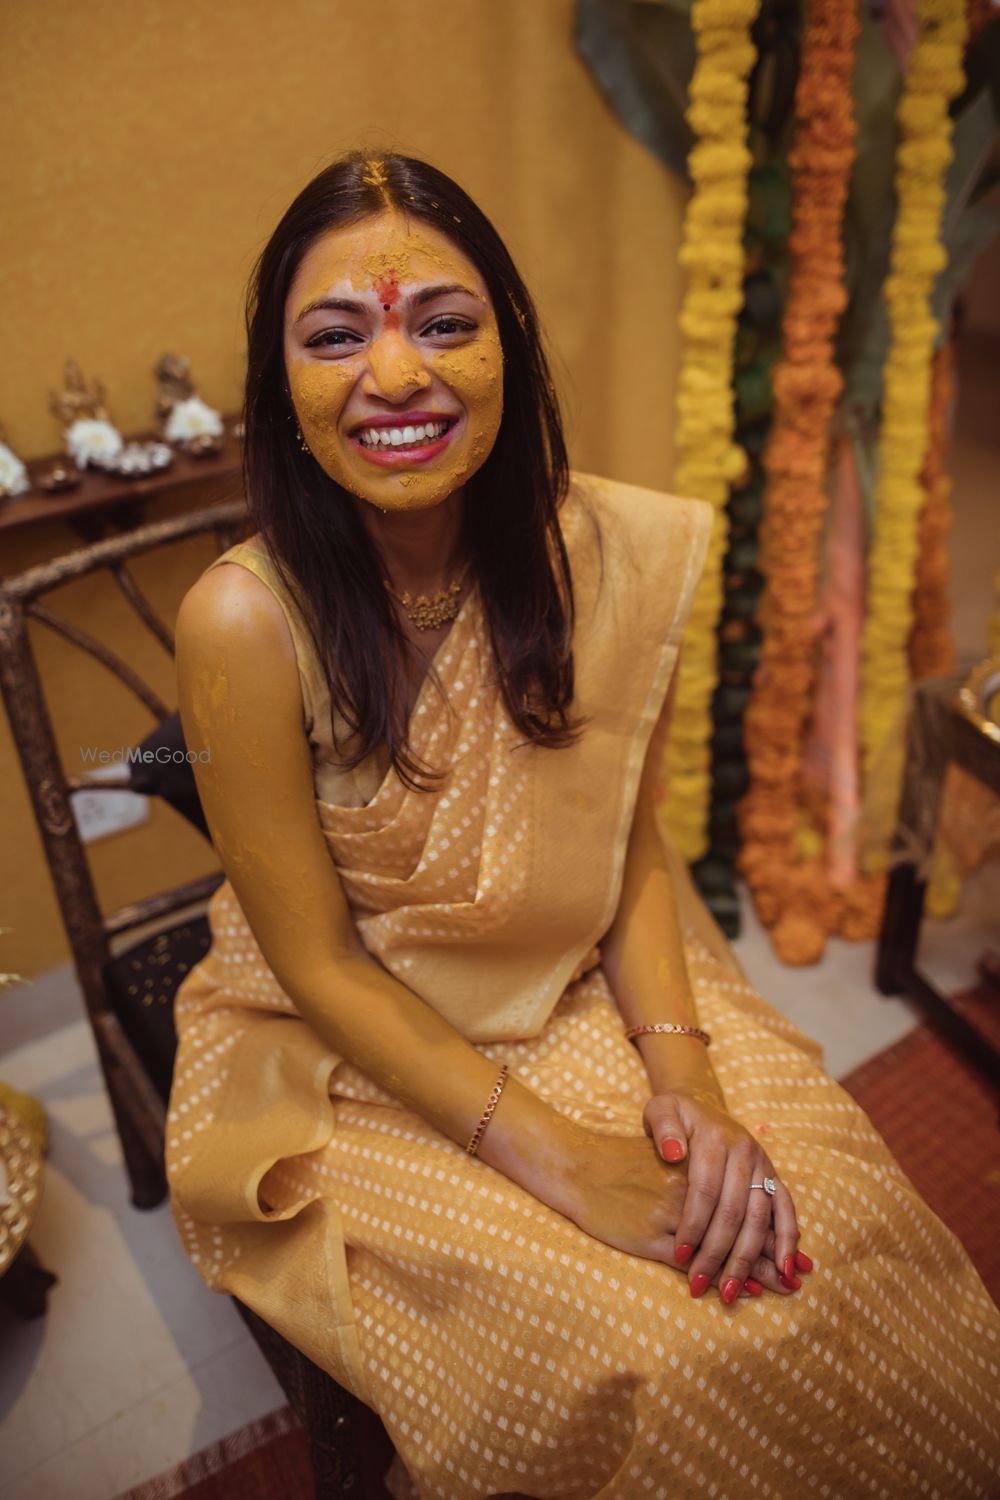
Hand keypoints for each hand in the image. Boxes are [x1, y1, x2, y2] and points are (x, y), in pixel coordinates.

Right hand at [553, 1125, 797, 1298]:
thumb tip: (753, 1197)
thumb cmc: (628, 1163)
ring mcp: (671, 1214)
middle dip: (769, 1256)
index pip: (749, 1201)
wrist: (581, 1166)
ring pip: (721, 1245)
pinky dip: (715, 1274)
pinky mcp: (650, 1235)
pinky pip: (692, 1261)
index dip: (776, 1232)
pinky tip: (733, 1288)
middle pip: (742, 1225)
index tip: (798, 1257)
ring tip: (772, 1289)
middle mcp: (690, 1187)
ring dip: (747, 1270)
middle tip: (793, 1281)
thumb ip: (707, 1176)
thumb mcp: (671, 1159)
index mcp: (702, 1165)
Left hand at [642, 1088, 804, 1303]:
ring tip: (731, 1291)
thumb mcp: (660, 1110)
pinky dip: (788, 1241)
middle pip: (733, 1210)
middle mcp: (744, 1151)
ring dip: (747, 1258)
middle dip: (716, 1253)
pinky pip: (786, 1210)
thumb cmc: (674, 1116)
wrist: (700, 1105)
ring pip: (760, 1218)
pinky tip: (783, 1271)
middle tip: (698, 1285)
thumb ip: (663, 1128)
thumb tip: (673, 1154)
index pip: (705, 1189)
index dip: (693, 1225)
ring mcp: (763, 1164)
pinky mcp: (773, 1175)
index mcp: (715, 1137)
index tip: (679, 1256)